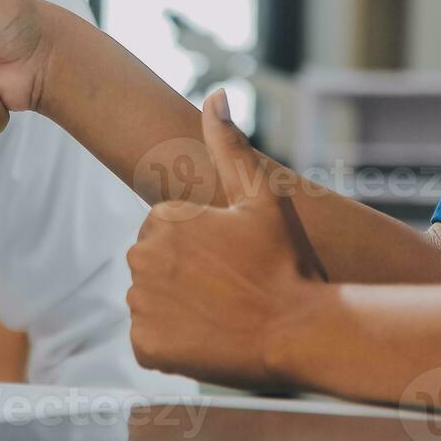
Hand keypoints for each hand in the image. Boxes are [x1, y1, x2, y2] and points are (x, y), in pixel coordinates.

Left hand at [125, 92, 327, 389]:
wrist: (298, 330)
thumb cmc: (284, 262)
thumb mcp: (260, 197)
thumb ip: (230, 144)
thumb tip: (216, 93)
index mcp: (162, 220)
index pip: (165, 236)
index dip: (200, 251)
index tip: (230, 263)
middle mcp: (141, 258)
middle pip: (153, 268)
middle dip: (183, 278)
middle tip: (226, 291)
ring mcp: (141, 305)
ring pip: (151, 304)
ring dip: (178, 311)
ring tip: (220, 315)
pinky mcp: (146, 346)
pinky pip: (150, 342)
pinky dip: (172, 345)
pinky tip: (206, 339)